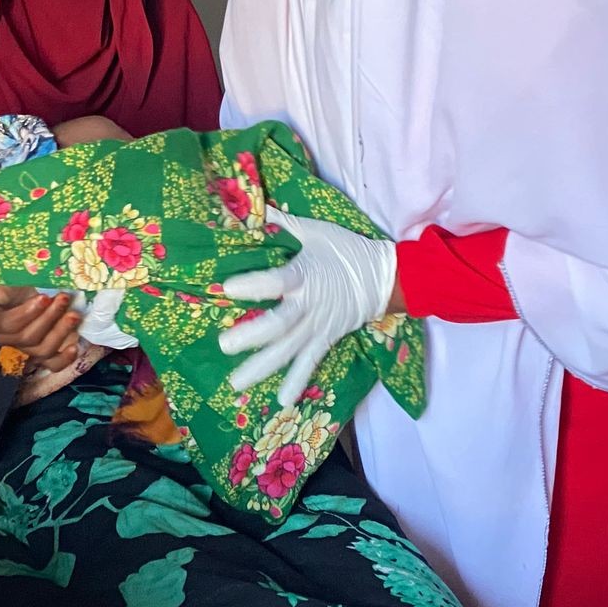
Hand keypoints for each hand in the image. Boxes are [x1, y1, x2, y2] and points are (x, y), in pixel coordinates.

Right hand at [0, 276, 81, 369]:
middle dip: (49, 319)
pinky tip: (75, 346)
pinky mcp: (40, 349)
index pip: (7, 326)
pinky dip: (65, 359)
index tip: (43, 297)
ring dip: (61, 333)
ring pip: (42, 351)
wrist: (11, 280)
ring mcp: (23, 346)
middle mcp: (4, 339)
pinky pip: (51, 363)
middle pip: (28, 339)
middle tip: (63, 298)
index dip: (26, 315)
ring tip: (73, 314)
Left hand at [219, 207, 397, 407]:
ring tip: (236, 383)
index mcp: (304, 276)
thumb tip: (253, 205)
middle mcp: (309, 306)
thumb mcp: (316, 231)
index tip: (227, 289)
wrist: (384, 277)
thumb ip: (283, 222)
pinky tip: (281, 401)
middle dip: (251, 336)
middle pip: (279, 325)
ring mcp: (318, 326)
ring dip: (262, 368)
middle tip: (224, 345)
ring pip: (288, 350)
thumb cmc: (345, 250)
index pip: (276, 282)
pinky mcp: (326, 339)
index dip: (253, 285)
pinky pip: (309, 363)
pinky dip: (296, 381)